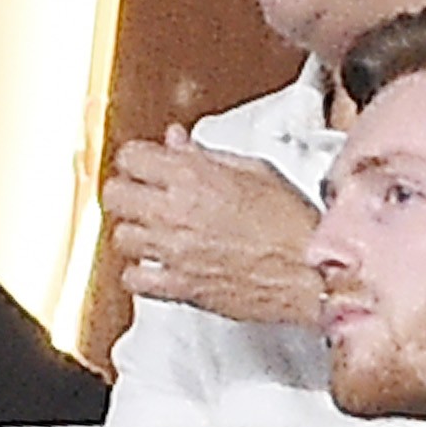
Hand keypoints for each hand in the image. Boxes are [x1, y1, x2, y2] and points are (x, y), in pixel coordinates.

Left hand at [102, 128, 322, 326]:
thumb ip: (207, 155)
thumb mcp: (256, 170)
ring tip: (151, 233)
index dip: (136, 160)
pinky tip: (155, 266)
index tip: (142, 166)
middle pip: (114, 194)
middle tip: (140, 196)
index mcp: (195, 176)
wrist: (311, 271)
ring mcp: (174, 250)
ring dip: (133, 232)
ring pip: (119, 237)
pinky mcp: (180, 286)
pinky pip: (134, 279)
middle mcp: (177, 211)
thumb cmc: (293, 223)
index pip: (131, 157)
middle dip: (125, 192)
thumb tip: (177, 141)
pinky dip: (139, 273)